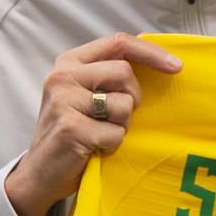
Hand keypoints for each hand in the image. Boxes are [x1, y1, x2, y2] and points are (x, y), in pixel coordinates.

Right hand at [4, 33, 181, 215]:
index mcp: (69, 62)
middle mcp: (63, 76)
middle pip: (125, 72)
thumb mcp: (84, 93)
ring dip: (121, 125)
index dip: (151, 52)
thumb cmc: (72, 132)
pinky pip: (116, 133)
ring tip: (100, 133)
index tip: (176, 67)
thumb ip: (109, 73)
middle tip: (115, 117)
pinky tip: (94, 148)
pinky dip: (112, 145)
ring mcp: (64, 102)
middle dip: (133, 98)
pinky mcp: (71, 129)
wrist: (39, 173)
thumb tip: (157, 51)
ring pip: (124, 104)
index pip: (118, 42)